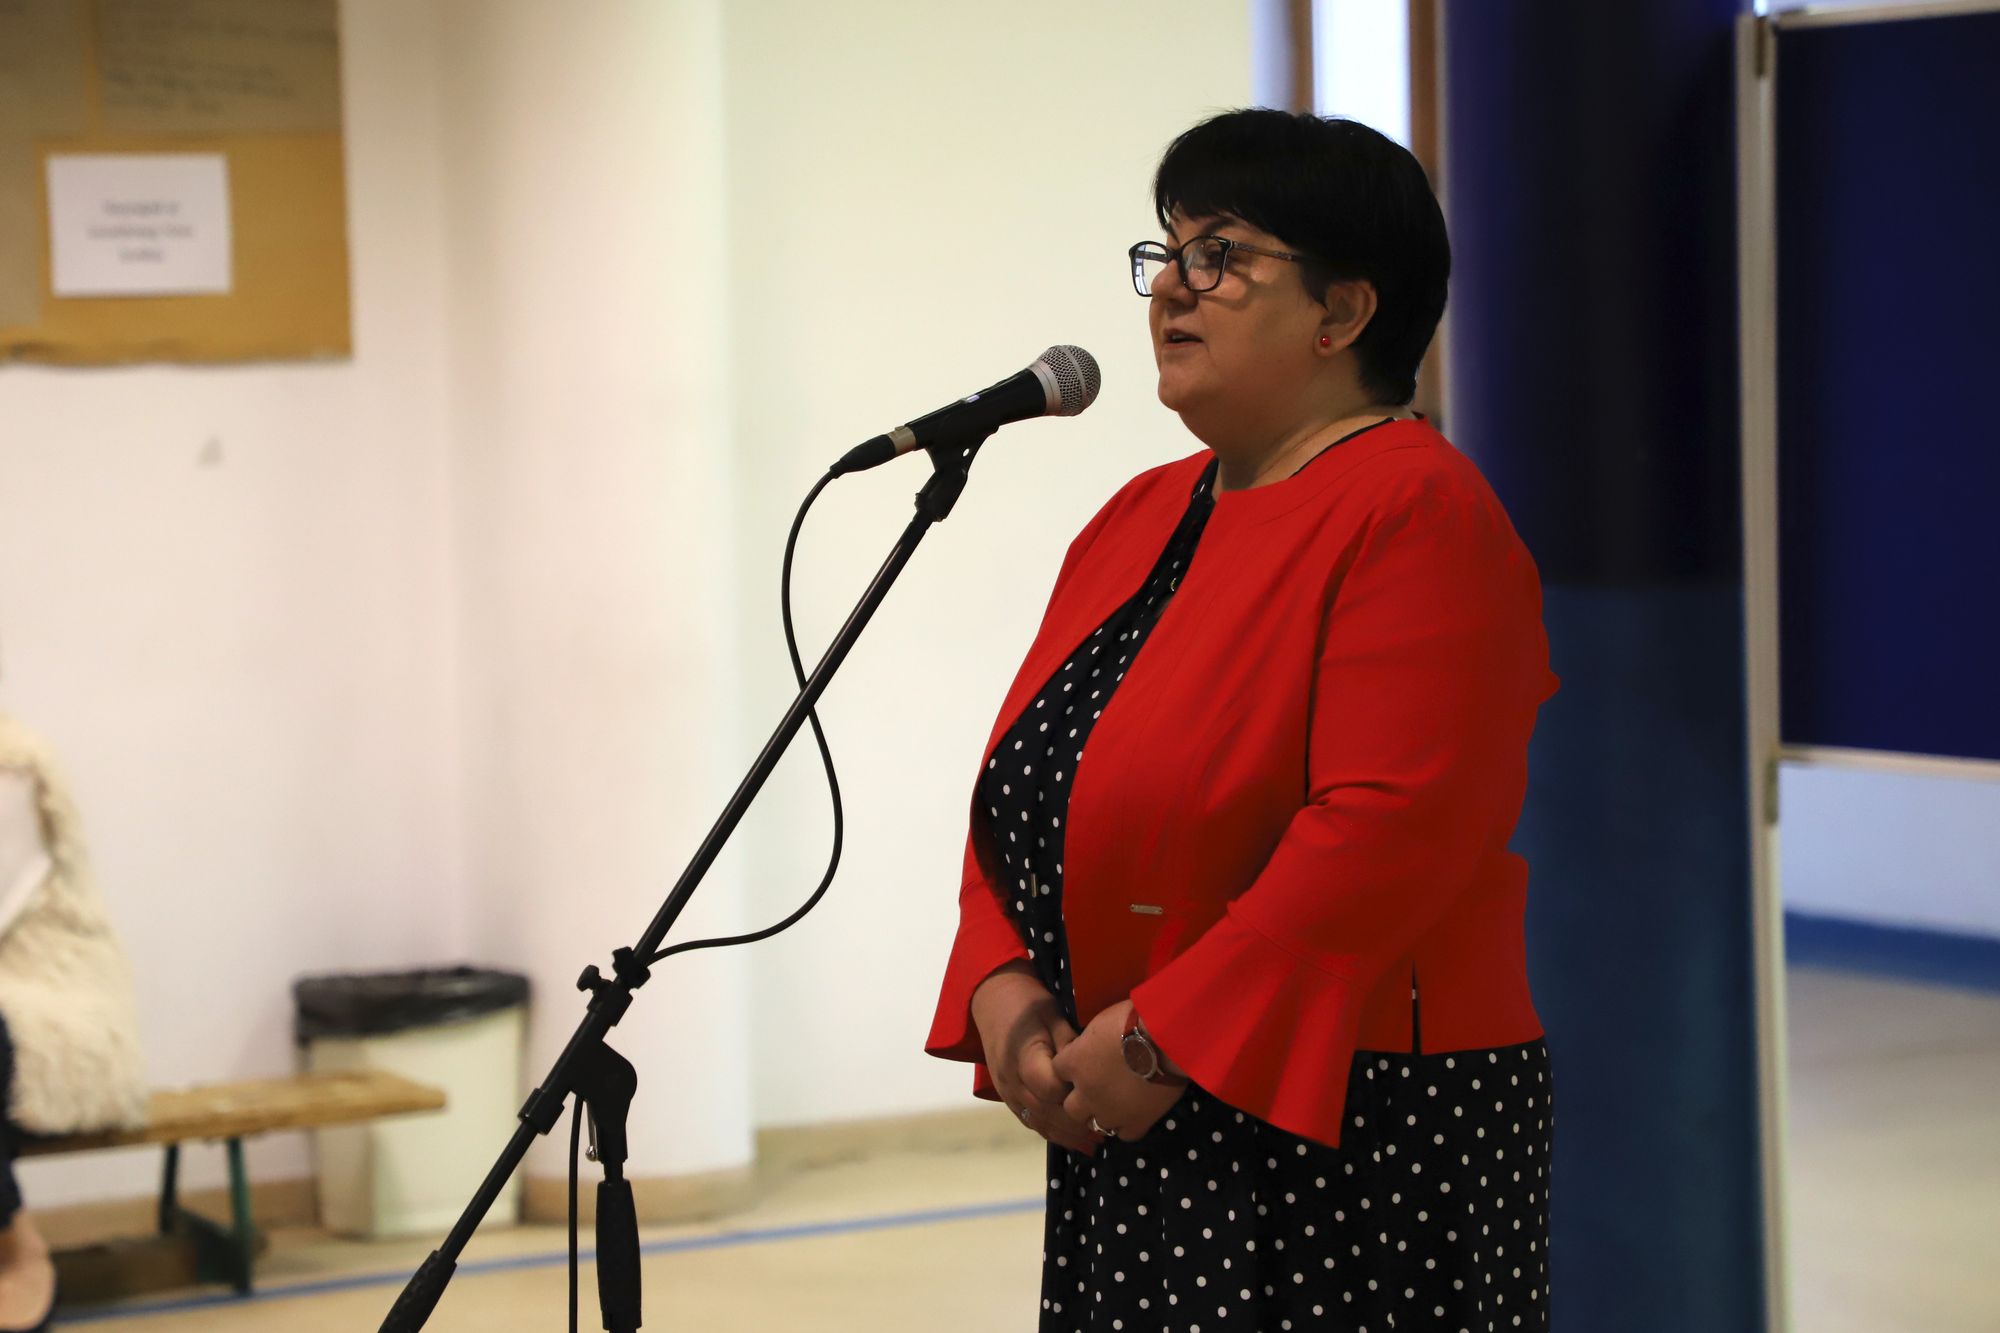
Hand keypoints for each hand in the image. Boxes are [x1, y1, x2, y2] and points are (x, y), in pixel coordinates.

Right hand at [969, 962, 1101, 1154]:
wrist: (993, 1000)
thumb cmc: (1028, 1004)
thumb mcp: (1053, 1014)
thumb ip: (1069, 1044)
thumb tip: (1090, 1068)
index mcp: (1023, 1057)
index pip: (1050, 1089)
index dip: (1074, 1095)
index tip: (1099, 1097)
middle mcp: (1011, 1079)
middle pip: (1045, 1112)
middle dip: (1075, 1126)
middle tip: (1107, 1133)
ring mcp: (1006, 1091)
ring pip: (1037, 1122)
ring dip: (1065, 1136)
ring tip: (1093, 1145)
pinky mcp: (1007, 1096)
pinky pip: (1029, 1120)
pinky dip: (1051, 1132)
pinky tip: (1072, 1140)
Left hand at [1050, 1000, 1184, 1142]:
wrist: (1165, 1039)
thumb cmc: (1133, 1020)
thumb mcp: (1101, 1020)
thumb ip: (1091, 1040)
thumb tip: (1092, 1043)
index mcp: (1074, 1063)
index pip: (1058, 1071)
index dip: (1071, 1067)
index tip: (1082, 1062)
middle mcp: (1086, 1092)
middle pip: (1071, 1107)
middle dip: (1080, 1099)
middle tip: (1096, 1088)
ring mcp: (1109, 1112)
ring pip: (1094, 1124)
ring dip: (1101, 1114)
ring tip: (1115, 1103)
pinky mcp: (1135, 1123)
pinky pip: (1124, 1134)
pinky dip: (1127, 1125)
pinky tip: (1134, 1113)